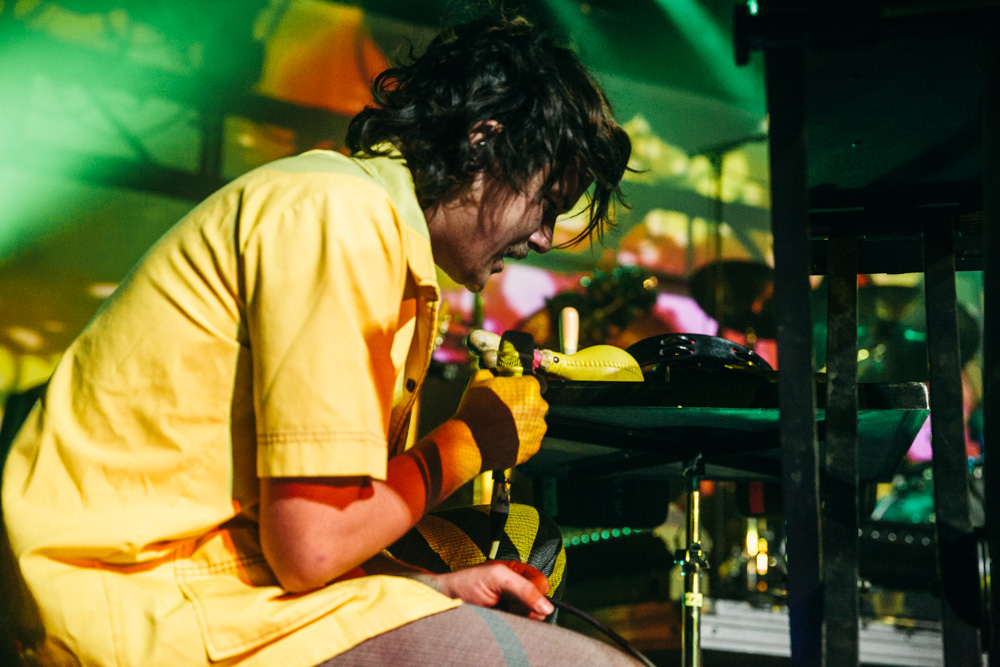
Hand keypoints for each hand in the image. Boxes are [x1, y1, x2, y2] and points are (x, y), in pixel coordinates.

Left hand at [429, 561, 553, 620]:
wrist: (446, 600)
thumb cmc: (467, 582)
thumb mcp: (497, 578)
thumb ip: (524, 589)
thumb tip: (548, 608)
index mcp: (519, 573)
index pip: (543, 585)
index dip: (536, 593)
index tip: (519, 596)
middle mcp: (519, 590)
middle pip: (540, 604)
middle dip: (527, 608)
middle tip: (506, 605)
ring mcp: (514, 609)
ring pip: (533, 620)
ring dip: (519, 619)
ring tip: (499, 612)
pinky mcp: (508, 625)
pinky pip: (521, 631)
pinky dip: (514, 629)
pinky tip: (500, 622)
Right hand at [451, 369, 547, 472]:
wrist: (469, 442)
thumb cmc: (474, 409)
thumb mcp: (479, 379)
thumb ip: (494, 372)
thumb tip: (496, 373)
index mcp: (530, 388)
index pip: (537, 383)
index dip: (525, 388)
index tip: (516, 392)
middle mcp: (540, 407)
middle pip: (537, 404)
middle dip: (525, 406)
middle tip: (506, 410)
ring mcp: (538, 429)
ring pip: (535, 423)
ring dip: (523, 423)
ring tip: (502, 426)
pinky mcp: (533, 447)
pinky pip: (530, 440)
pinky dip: (521, 440)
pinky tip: (504, 438)